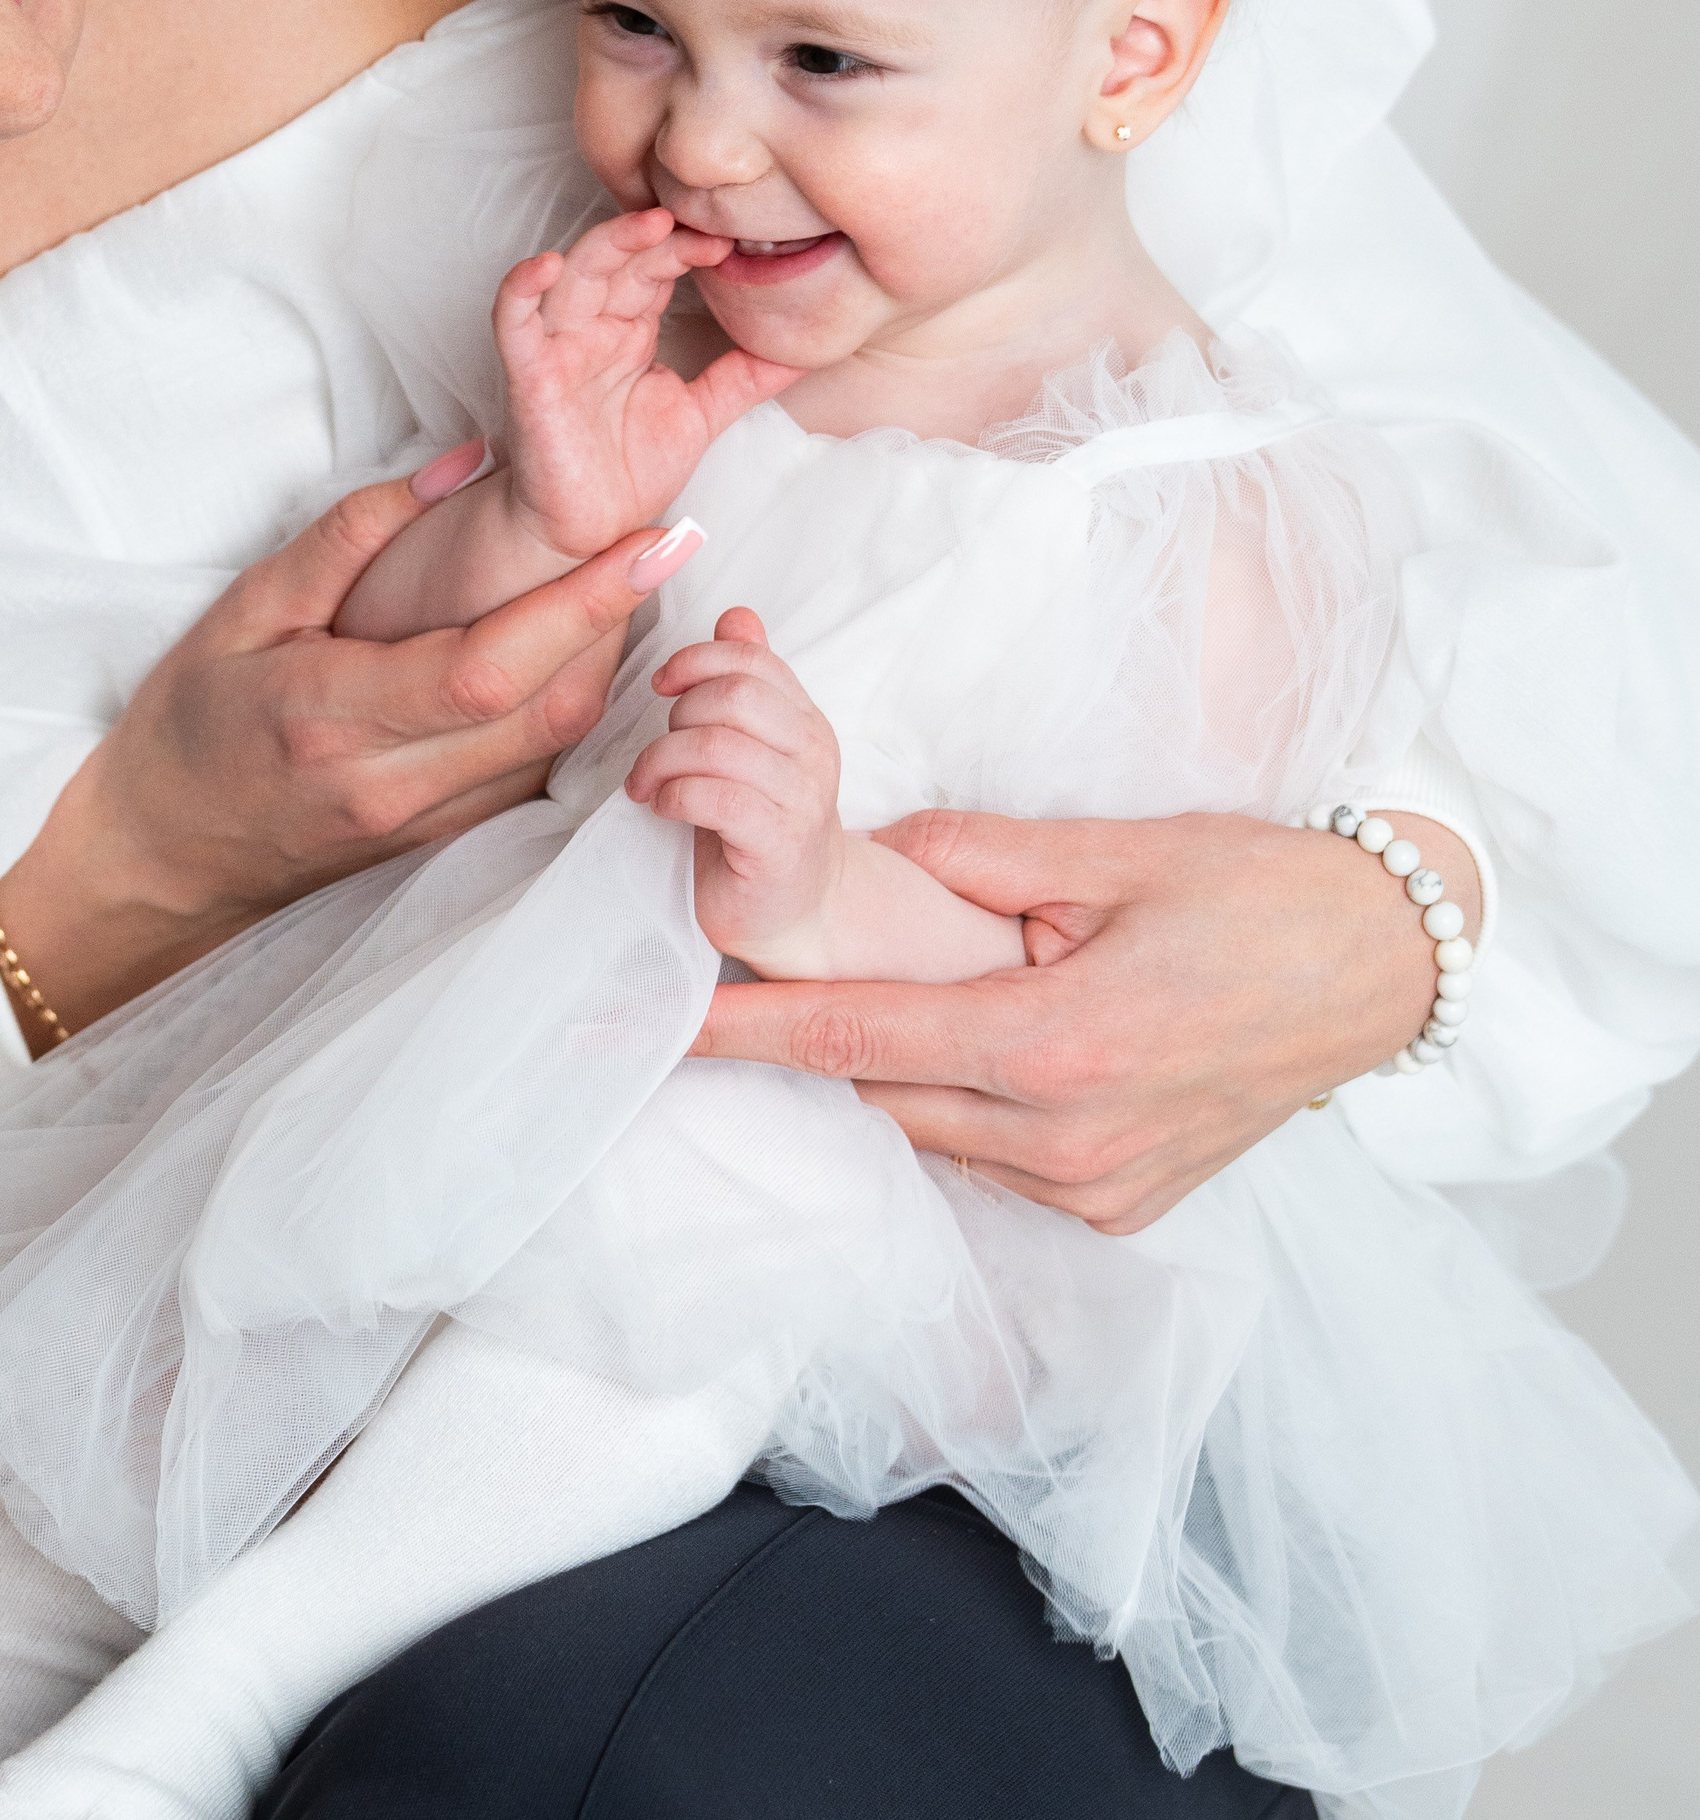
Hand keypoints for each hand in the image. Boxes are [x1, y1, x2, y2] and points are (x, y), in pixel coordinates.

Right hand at [0, 455, 707, 1042]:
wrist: (162, 855)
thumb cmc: (190, 721)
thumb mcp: (243, 608)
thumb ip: (350, 536)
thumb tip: (461, 467)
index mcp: (332, 714)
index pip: (489, 664)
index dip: (582, 603)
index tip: (653, 540)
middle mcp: (391, 783)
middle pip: (548, 708)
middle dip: (620, 621)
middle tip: (660, 541)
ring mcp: (424, 824)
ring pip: (556, 745)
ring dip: (604, 663)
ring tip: (623, 583)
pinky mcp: (444, 843)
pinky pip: (533, 769)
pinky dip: (568, 704)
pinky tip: (572, 648)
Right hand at [499, 209, 797, 557]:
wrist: (592, 532)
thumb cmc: (629, 470)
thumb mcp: (703, 412)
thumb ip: (746, 376)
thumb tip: (808, 348)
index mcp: (629, 330)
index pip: (655, 269)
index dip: (686, 249)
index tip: (730, 243)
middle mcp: (592, 330)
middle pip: (618, 261)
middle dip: (656, 238)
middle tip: (702, 224)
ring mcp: (559, 350)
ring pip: (573, 277)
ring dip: (606, 244)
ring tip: (648, 224)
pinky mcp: (530, 378)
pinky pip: (513, 324)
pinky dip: (520, 290)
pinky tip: (545, 266)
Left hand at [623, 607, 847, 974]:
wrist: (796, 912)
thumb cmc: (756, 826)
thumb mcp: (750, 746)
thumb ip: (745, 683)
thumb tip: (736, 617)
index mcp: (804, 719)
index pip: (751, 660)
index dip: (695, 661)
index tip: (662, 686)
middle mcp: (812, 752)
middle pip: (733, 696)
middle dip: (677, 716)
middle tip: (657, 752)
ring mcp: (801, 799)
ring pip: (715, 746)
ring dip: (662, 761)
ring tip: (648, 784)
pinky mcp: (779, 845)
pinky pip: (715, 798)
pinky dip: (674, 796)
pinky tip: (664, 808)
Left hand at [687, 808, 1466, 1230]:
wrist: (1384, 969)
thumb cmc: (1258, 893)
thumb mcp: (1111, 851)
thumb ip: (975, 857)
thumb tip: (875, 855)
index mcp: (1056, 1043)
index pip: (861, 1040)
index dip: (755, 1031)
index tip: (673, 1024)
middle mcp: (1069, 1136)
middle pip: (886, 1094)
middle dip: (824, 1039)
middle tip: (775, 975)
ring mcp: (1099, 1185)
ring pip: (936, 1135)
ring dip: (900, 1075)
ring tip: (893, 1002)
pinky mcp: (1124, 1207)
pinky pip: (997, 1164)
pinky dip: (964, 1113)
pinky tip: (981, 1052)